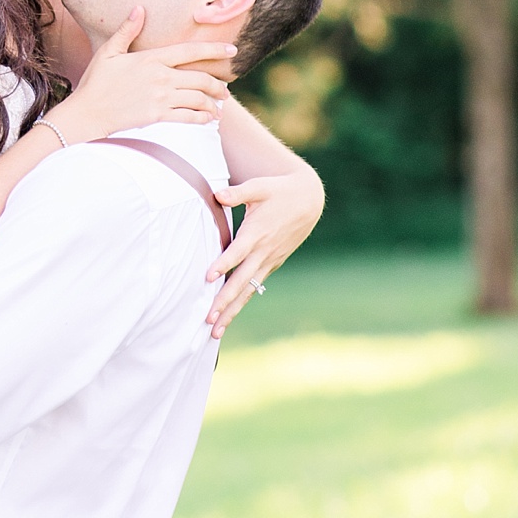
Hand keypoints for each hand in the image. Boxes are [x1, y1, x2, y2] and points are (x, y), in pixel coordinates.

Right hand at [53, 6, 234, 142]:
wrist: (87, 112)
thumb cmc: (96, 81)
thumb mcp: (109, 51)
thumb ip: (127, 30)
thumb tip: (139, 9)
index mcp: (151, 58)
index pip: (189, 51)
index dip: (214, 49)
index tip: (232, 50)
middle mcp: (160, 77)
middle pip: (200, 78)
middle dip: (218, 85)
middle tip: (226, 91)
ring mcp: (160, 97)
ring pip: (198, 99)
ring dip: (213, 103)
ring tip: (218, 107)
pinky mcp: (157, 116)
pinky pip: (188, 117)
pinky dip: (202, 118)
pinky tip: (207, 119)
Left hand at [205, 168, 323, 335]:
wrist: (309, 200)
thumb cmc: (279, 190)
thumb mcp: (259, 186)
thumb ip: (238, 192)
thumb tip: (216, 194)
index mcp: (257, 232)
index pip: (238, 251)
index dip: (223, 264)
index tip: (208, 278)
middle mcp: (263, 251)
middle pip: (241, 281)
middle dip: (224, 302)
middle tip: (208, 320)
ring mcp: (268, 260)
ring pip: (248, 290)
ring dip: (232, 311)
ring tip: (215, 331)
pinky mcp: (272, 264)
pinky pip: (254, 287)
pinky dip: (242, 302)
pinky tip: (230, 316)